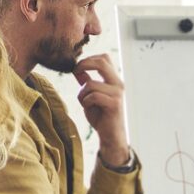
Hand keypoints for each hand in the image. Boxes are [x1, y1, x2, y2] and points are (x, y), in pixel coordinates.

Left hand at [73, 52, 132, 166]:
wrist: (110, 135)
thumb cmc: (101, 115)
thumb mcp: (90, 95)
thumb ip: (86, 82)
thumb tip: (77, 70)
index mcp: (113, 79)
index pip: (104, 57)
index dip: (89, 58)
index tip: (78, 68)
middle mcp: (118, 83)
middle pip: (101, 61)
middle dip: (84, 64)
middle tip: (75, 72)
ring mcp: (117, 93)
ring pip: (91, 84)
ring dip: (82, 93)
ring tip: (84, 102)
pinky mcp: (114, 104)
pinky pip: (93, 96)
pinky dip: (85, 102)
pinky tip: (89, 108)